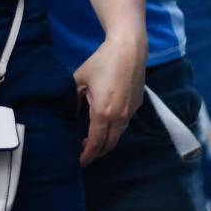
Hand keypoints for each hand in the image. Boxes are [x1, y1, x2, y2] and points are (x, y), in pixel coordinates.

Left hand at [73, 33, 145, 165]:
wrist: (129, 49)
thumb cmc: (102, 62)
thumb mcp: (79, 80)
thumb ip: (73, 100)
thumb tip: (72, 113)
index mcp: (102, 112)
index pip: (95, 143)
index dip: (87, 155)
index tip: (79, 162)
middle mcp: (120, 116)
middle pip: (109, 144)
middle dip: (97, 152)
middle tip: (85, 152)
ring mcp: (131, 110)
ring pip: (119, 134)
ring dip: (107, 140)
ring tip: (95, 137)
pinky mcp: (138, 103)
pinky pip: (126, 122)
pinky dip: (116, 127)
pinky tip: (108, 119)